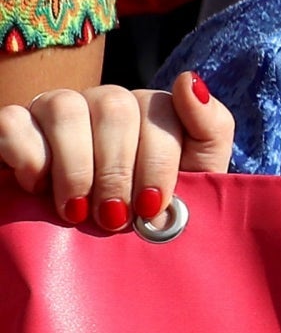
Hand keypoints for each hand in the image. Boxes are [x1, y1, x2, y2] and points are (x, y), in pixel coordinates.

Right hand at [0, 71, 235, 230]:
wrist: (91, 254)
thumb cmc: (146, 213)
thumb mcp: (195, 176)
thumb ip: (210, 128)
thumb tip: (188, 79)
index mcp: (151, 110)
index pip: (160, 111)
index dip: (157, 163)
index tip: (151, 207)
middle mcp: (105, 103)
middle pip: (115, 108)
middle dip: (117, 171)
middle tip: (114, 217)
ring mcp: (58, 110)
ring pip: (66, 108)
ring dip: (75, 167)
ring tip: (78, 211)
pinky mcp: (15, 127)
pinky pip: (14, 122)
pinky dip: (27, 156)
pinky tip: (38, 188)